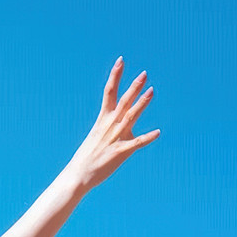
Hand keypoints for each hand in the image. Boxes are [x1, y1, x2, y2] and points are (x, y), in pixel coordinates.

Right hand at [68, 58, 159, 193]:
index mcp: (102, 120)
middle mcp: (109, 125)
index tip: (121, 60)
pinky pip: (136, 143)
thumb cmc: (87, 158)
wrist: (77, 175)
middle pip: (123, 101)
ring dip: (141, 103)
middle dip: (133, 87)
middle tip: (144, 73)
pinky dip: (147, 137)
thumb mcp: (97, 137)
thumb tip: (121, 126)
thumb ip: (111, 129)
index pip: (108, 92)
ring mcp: (115, 138)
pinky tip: (158, 132)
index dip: (115, 75)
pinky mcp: (120, 152)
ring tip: (152, 90)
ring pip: (130, 116)